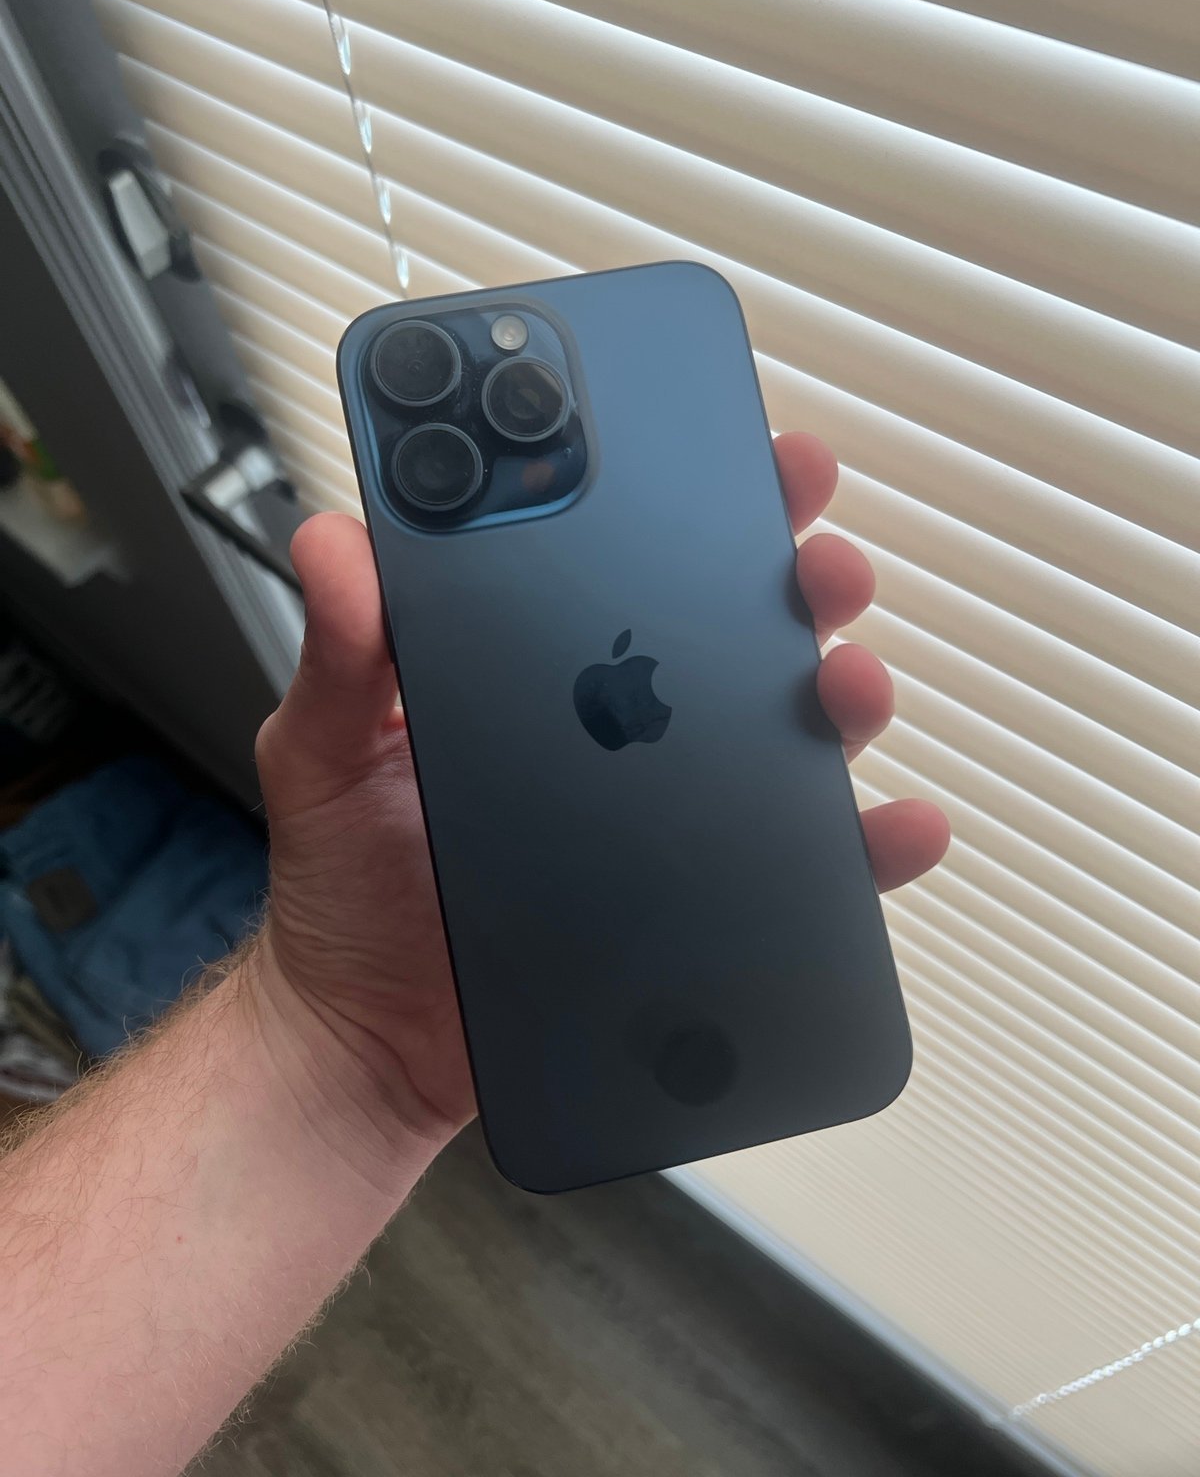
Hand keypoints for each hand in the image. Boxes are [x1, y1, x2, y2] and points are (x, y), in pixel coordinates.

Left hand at [254, 431, 949, 1158]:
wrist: (368, 1038)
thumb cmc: (344, 889)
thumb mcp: (322, 751)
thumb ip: (340, 651)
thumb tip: (335, 541)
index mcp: (535, 668)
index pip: (625, 557)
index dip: (692, 499)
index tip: (743, 454)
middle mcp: (615, 725)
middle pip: (730, 631)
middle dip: (795, 581)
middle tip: (820, 562)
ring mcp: (661, 809)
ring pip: (781, 732)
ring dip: (840, 694)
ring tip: (849, 685)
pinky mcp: (694, 898)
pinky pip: (797, 865)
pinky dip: (862, 844)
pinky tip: (894, 826)